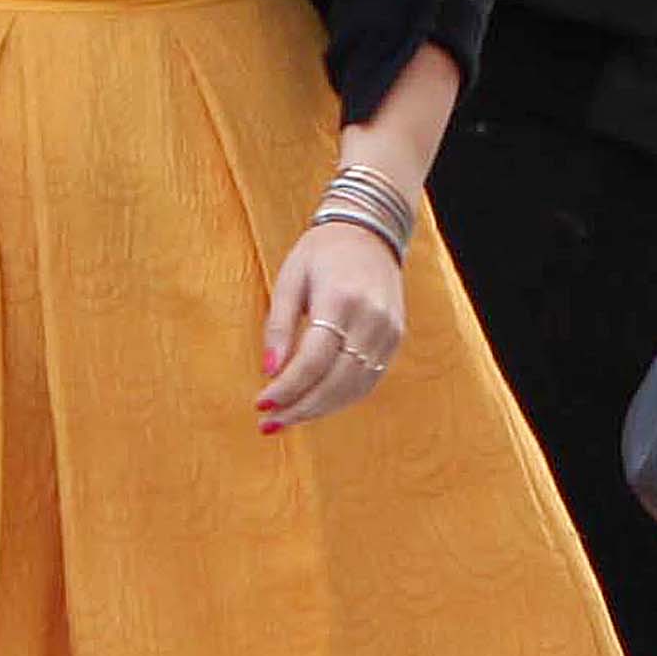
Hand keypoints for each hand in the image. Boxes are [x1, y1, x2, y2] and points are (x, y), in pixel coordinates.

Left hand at [258, 218, 408, 433]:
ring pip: (354, 387)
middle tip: (270, 424)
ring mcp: (389, 331)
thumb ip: (279, 326)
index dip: (287, 388)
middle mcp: (371, 318)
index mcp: (342, 299)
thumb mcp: (290, 280)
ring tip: (288, 419)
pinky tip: (316, 405)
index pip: (313, 360)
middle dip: (300, 407)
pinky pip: (368, 380)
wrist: (370, 231)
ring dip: (319, 409)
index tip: (261, 405)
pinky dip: (341, 398)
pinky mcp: (395, 338)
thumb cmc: (321, 253)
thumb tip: (269, 372)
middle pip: (335, 381)